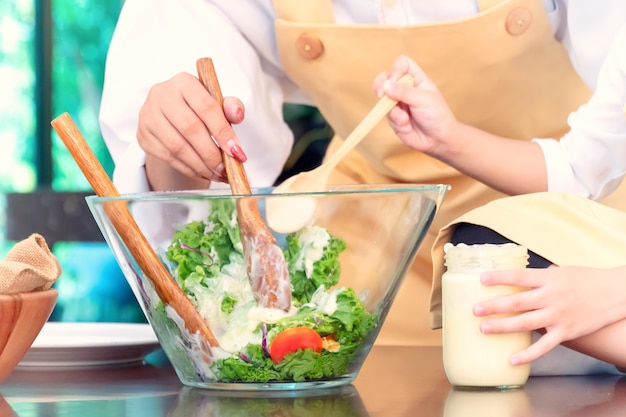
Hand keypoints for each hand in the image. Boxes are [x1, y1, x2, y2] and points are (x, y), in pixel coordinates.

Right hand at [137, 72, 246, 187]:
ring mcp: (148, 116)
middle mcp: (162, 95)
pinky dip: (188, 169)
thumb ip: (230, 107)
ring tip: (218, 174)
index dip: (222, 132)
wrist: (171, 116)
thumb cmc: (197, 108)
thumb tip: (237, 114)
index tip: (236, 152)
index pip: (206, 108)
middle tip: (226, 168)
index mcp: (184, 82)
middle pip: (190, 129)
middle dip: (211, 153)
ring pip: (177, 147)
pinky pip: (168, 158)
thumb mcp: (216, 102)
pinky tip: (203, 172)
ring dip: (201, 165)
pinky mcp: (143, 136)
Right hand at [372, 55, 458, 157]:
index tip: (395, 81)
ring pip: (383, 101)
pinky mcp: (394, 118)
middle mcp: (405, 89)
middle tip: (382, 96)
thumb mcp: (424, 100)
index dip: (395, 70)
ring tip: (405, 121)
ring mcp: (398, 103)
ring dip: (393, 112)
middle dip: (380, 87)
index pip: (401, 64)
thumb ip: (404, 92)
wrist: (439, 140)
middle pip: (384, 79)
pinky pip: (387, 117)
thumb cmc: (438, 116)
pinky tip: (407, 127)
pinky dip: (396, 123)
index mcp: (416, 79)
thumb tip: (385, 84)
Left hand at [473, 266, 625, 365]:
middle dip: (494, 306)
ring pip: (525, 323)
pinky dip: (528, 354)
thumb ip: (539, 276)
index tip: (482, 279)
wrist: (615, 293)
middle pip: (518, 301)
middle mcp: (552, 297)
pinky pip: (544, 346)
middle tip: (475, 310)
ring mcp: (559, 316)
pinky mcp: (566, 332)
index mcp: (549, 278)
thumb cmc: (586, 280)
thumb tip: (518, 278)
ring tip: (483, 328)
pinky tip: (512, 359)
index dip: (500, 277)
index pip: (519, 276)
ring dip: (503, 326)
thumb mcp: (561, 271)